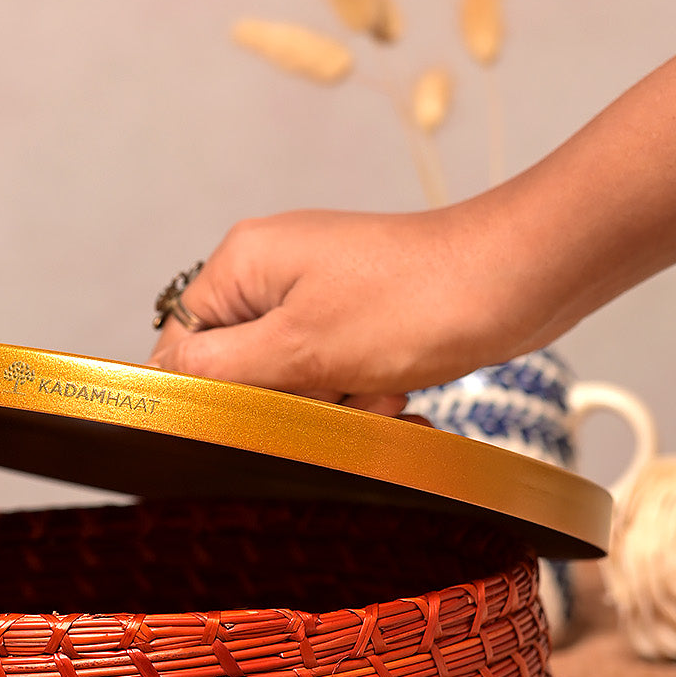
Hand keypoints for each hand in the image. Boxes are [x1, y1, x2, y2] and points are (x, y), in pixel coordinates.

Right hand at [149, 204, 528, 411]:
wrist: (516, 281)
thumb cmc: (413, 303)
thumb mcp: (298, 348)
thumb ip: (218, 368)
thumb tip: (161, 380)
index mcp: (244, 263)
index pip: (181, 342)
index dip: (207, 390)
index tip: (245, 414)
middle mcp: (274, 271)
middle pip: (241, 369)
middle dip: (289, 399)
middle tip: (334, 389)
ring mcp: (320, 293)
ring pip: (294, 383)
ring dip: (337, 402)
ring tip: (379, 383)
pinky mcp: (360, 315)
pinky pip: (338, 376)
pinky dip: (367, 393)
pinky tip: (400, 385)